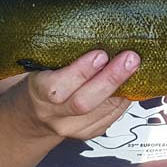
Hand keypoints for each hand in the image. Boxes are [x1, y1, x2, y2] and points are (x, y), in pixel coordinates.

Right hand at [13, 50, 138, 140]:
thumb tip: (98, 33)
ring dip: (123, 88)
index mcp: (37, 92)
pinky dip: (123, 99)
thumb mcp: (41, 65)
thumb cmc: (40, 81)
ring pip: (102, 112)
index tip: (100, 54)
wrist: (31, 115)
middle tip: (130, 59)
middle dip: (111, 79)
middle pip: (84, 103)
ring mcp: (71, 127)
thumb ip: (62, 54)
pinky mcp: (88, 132)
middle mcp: (53, 114)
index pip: (57, 88)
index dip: (81, 72)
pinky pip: (110, 117)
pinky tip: (129, 84)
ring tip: (135, 67)